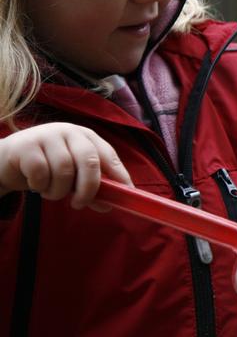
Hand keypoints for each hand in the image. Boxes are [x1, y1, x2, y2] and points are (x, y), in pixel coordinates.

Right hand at [0, 123, 131, 209]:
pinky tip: (35, 184)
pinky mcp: (26, 145)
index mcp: (86, 137)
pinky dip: (40, 185)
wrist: (6, 161)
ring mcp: (47, 135)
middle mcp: (69, 131)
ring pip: (64, 170)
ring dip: (58, 190)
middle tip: (79, 203)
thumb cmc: (46, 168)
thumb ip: (90, 186)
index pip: (109, 156)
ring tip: (51, 192)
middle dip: (88, 188)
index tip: (125, 195)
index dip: (119, 176)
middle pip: (89, 161)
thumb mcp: (71, 176)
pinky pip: (41, 172)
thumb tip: (109, 205)